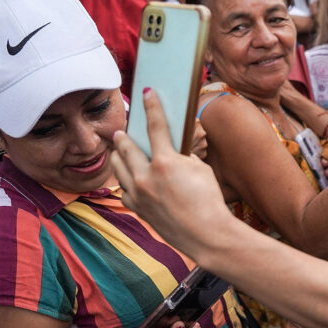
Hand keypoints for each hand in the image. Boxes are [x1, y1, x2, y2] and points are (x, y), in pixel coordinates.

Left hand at [111, 89, 239, 260]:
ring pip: (118, 168)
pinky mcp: (138, 208)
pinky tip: (127, 178)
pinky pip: (124, 189)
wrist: (207, 234)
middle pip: (127, 147)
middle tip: (123, 130)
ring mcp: (139, 193)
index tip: (147, 92)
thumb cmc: (209, 201)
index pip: (155, 126)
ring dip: (118, 156)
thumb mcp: (201, 170)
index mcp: (165, 162)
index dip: (151, 106)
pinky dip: (125, 181)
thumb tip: (174, 155)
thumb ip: (183, 158)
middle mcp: (147, 176)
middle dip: (124, 135)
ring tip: (119, 150)